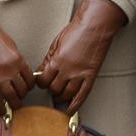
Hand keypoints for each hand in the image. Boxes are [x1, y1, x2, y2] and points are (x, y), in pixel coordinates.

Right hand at [0, 15, 34, 113]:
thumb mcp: (13, 48)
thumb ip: (18, 61)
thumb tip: (20, 73)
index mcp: (20, 61)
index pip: (30, 79)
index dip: (29, 86)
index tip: (27, 89)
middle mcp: (12, 70)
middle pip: (22, 89)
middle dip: (22, 95)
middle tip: (20, 98)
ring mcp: (0, 75)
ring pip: (11, 95)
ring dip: (13, 103)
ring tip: (13, 105)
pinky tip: (1, 110)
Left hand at [36, 0, 126, 114]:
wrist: (95, 25)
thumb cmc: (77, 30)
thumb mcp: (56, 42)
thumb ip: (48, 58)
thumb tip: (42, 69)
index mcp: (57, 60)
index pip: (43, 80)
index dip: (41, 82)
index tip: (42, 81)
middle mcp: (67, 70)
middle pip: (54, 89)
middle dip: (51, 88)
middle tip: (52, 85)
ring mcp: (80, 74)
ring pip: (66, 94)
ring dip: (61, 95)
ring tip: (60, 92)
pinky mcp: (91, 75)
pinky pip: (82, 95)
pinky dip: (75, 104)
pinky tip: (70, 110)